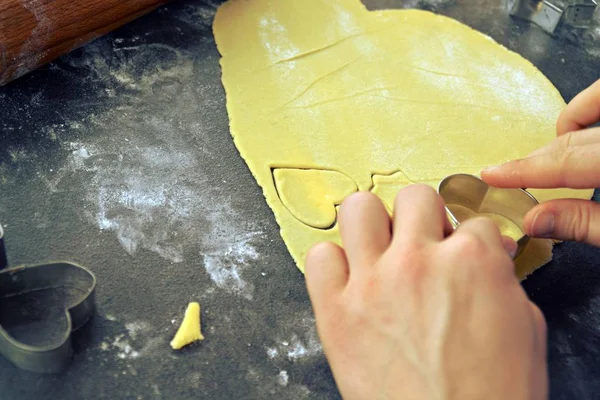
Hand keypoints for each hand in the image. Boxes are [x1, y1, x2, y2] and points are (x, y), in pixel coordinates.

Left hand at [305, 186, 546, 399]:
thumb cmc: (491, 395)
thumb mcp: (523, 329)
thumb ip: (499, 281)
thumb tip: (486, 260)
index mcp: (472, 262)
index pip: (472, 221)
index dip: (470, 240)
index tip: (461, 254)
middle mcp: (418, 262)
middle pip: (415, 198)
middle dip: (424, 217)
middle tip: (422, 241)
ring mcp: (372, 283)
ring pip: (358, 208)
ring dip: (372, 223)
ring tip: (378, 247)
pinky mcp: (335, 311)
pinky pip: (319, 257)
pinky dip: (331, 263)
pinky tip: (348, 279)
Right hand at [482, 78, 599, 244]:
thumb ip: (585, 223)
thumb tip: (534, 221)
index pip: (563, 164)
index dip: (522, 171)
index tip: (490, 174)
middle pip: (571, 141)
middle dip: (538, 160)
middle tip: (512, 177)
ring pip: (587, 111)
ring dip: (560, 136)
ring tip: (547, 158)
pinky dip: (585, 110)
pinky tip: (577, 129)